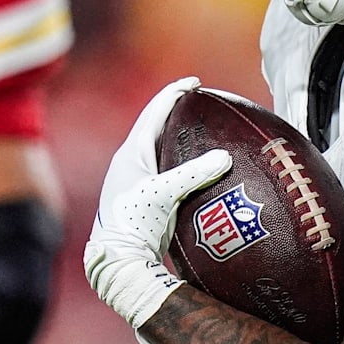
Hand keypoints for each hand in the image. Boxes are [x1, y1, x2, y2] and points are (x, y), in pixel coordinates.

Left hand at [84, 78, 231, 327]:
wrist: (120, 260)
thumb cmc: (134, 223)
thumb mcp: (163, 193)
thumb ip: (193, 174)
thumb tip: (224, 157)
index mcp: (131, 152)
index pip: (154, 112)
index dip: (174, 94)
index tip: (194, 82)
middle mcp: (133, 163)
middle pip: (158, 127)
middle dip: (179, 113)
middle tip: (203, 103)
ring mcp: (140, 181)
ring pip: (164, 150)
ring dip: (182, 138)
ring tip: (205, 130)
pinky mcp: (149, 198)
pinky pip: (170, 171)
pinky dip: (185, 163)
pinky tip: (203, 169)